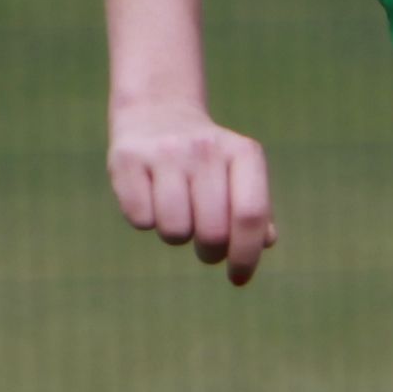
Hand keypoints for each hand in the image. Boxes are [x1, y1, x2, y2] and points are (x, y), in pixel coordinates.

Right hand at [108, 106, 276, 284]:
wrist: (158, 113)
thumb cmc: (209, 162)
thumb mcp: (240, 176)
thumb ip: (256, 212)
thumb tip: (265, 242)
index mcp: (243, 152)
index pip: (250, 215)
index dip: (245, 256)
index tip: (238, 278)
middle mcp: (205, 148)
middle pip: (213, 232)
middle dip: (210, 252)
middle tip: (206, 244)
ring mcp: (164, 151)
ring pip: (175, 231)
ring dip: (177, 235)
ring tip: (178, 211)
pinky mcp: (126, 158)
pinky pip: (140, 220)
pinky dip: (145, 219)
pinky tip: (149, 195)